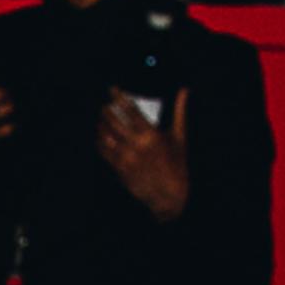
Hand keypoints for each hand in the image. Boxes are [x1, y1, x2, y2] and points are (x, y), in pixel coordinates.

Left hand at [95, 84, 189, 219]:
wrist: (169, 195)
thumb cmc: (177, 164)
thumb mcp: (180, 136)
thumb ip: (180, 111)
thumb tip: (185, 89)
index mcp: (151, 135)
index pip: (130, 110)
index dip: (119, 97)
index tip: (112, 89)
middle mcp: (136, 145)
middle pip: (114, 122)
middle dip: (106, 111)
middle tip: (104, 105)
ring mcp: (126, 158)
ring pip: (106, 136)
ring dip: (101, 125)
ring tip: (100, 119)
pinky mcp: (120, 170)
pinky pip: (104, 152)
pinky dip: (100, 141)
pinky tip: (99, 136)